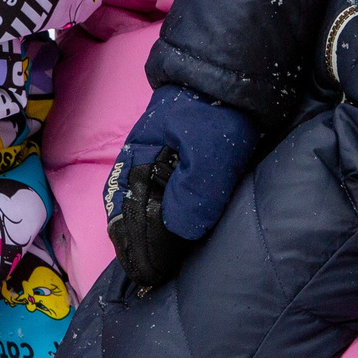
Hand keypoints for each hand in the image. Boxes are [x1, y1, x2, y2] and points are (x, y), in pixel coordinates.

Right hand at [103, 86, 258, 289]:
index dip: (135, 246)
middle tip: (151, 279)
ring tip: (155, 268)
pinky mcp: (174, 165)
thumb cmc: (217, 113)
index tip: (149, 275)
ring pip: (139, 207)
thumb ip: (194, 191)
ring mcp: (155, 163)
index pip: (126, 213)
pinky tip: (168, 239)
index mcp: (139, 160)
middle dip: (136, 246)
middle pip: (127, 213)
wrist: (231, 78)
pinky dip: (156, 223)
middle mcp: (139, 164)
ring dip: (144, 237)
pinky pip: (155, 200)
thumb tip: (178, 232)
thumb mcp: (210, 153)